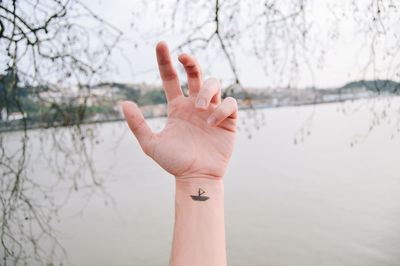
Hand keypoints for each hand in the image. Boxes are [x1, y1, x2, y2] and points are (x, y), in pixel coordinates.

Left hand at [122, 41, 236, 179]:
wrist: (195, 178)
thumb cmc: (174, 163)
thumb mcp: (150, 144)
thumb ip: (138, 124)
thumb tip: (124, 102)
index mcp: (177, 107)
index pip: (171, 78)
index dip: (165, 61)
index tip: (161, 44)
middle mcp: (194, 105)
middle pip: (196, 73)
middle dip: (190, 61)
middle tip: (183, 57)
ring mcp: (211, 111)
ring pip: (214, 83)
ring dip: (206, 90)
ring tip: (198, 108)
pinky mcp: (228, 120)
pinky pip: (229, 103)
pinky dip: (221, 108)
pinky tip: (212, 122)